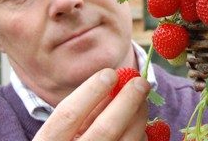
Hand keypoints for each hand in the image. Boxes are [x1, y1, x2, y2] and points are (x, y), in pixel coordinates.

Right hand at [33, 68, 149, 140]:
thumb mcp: (64, 129)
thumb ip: (85, 108)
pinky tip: (139, 123)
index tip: (111, 73)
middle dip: (127, 101)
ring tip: (143, 98)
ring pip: (126, 140)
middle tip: (141, 82)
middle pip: (105, 129)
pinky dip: (141, 134)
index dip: (91, 91)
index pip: (68, 114)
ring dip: (139, 116)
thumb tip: (116, 81)